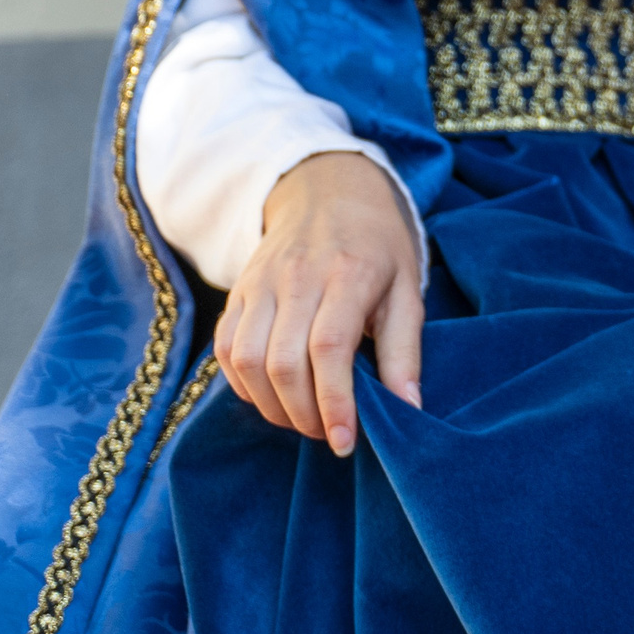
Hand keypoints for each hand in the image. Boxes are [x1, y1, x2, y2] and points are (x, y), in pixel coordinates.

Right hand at [214, 150, 422, 454]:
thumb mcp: (408, 289)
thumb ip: (406, 351)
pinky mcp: (236, 293)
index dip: (333, 403)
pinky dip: (245, 386)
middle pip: (282, 362)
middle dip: (302, 413)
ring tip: (302, 418)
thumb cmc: (378, 247)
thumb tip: (409, 410)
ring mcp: (260, 284)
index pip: (329, 349)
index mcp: (348, 274)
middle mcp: (297, 277)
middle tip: (326, 432)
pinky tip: (272, 396)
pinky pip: (225, 351)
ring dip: (271, 406)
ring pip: (246, 361)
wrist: (328, 192)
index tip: (344, 441)